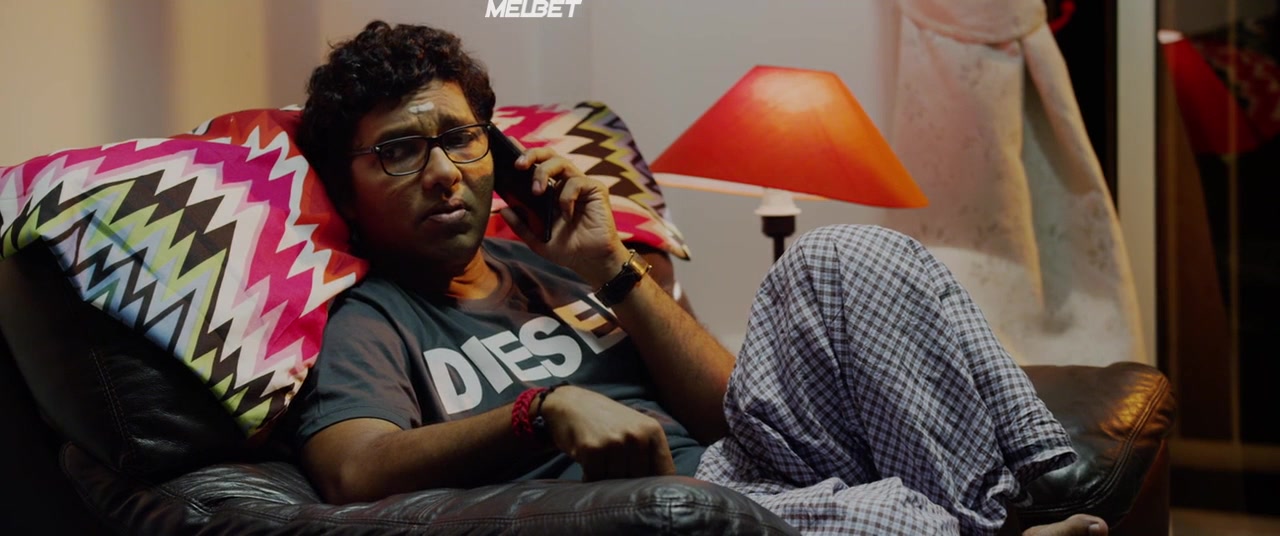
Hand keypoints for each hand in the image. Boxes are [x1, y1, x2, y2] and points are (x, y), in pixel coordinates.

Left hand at [498, 142, 629, 285]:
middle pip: (548, 155)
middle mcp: (564, 183)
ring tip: (536, 192)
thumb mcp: (537, 240)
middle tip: (518, 165)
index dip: (523, 152)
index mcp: (550, 191)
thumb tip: (502, 209)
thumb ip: (520, 225)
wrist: (592, 261)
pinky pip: (576, 182)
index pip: (535, 165)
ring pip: (561, 162)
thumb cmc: (568, 249)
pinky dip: (566, 197)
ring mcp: (581, 184)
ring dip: (543, 173)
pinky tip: (566, 214)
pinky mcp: (595, 189)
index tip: (506, 142)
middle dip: (531, 154)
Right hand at [539, 385, 675, 481]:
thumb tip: (660, 488)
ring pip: (617, 481)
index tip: (646, 489)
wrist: (571, 404)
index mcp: (652, 431)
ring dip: (606, 477)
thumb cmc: (606, 421)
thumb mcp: (636, 428)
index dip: (655, 485)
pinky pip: (596, 478)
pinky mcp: (593, 449)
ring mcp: (615, 442)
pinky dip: (590, 475)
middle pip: (638, 479)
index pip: (665, 471)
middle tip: (613, 465)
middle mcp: (637, 435)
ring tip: (601, 459)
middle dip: (626, 480)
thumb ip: (650, 453)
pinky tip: (588, 460)